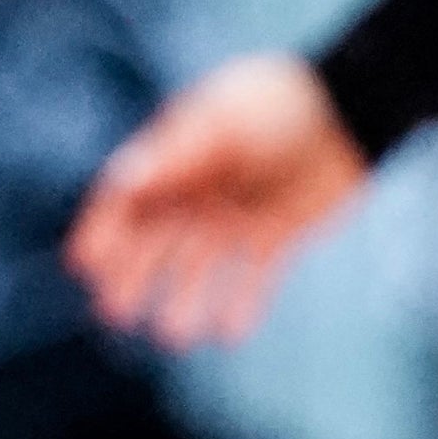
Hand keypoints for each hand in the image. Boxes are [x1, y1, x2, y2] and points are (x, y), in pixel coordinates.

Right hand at [66, 51, 370, 347]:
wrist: (352, 108)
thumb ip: (174, 157)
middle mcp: (201, 189)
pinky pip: (252, 278)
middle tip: (116, 312)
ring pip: (197, 266)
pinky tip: (229, 334)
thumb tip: (120, 182)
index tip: (85, 265)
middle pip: (153, 239)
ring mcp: (236, 214)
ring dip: (182, 300)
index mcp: (178, 154)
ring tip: (174, 334)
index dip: (102, 229)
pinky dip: (239, 306)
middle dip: (131, 275)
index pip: (126, 197)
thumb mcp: (222, 123)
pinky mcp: (276, 234)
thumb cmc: (279, 104)